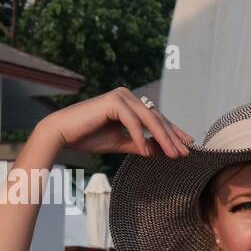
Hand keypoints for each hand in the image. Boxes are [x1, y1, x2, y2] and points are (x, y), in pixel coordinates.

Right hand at [35, 87, 193, 158]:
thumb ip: (139, 144)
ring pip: (150, 120)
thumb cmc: (88, 137)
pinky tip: (148, 153)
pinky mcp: (113, 101)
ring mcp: (120, 96)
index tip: (187, 145)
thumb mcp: (120, 143)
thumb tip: (159, 151)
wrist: (62, 134)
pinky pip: (133, 123)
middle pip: (157, 118)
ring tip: (174, 155)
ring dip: (163, 139)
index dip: (173, 132)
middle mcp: (127, 95)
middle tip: (186, 153)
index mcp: (129, 103)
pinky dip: (141, 138)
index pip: (157, 118)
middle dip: (173, 137)